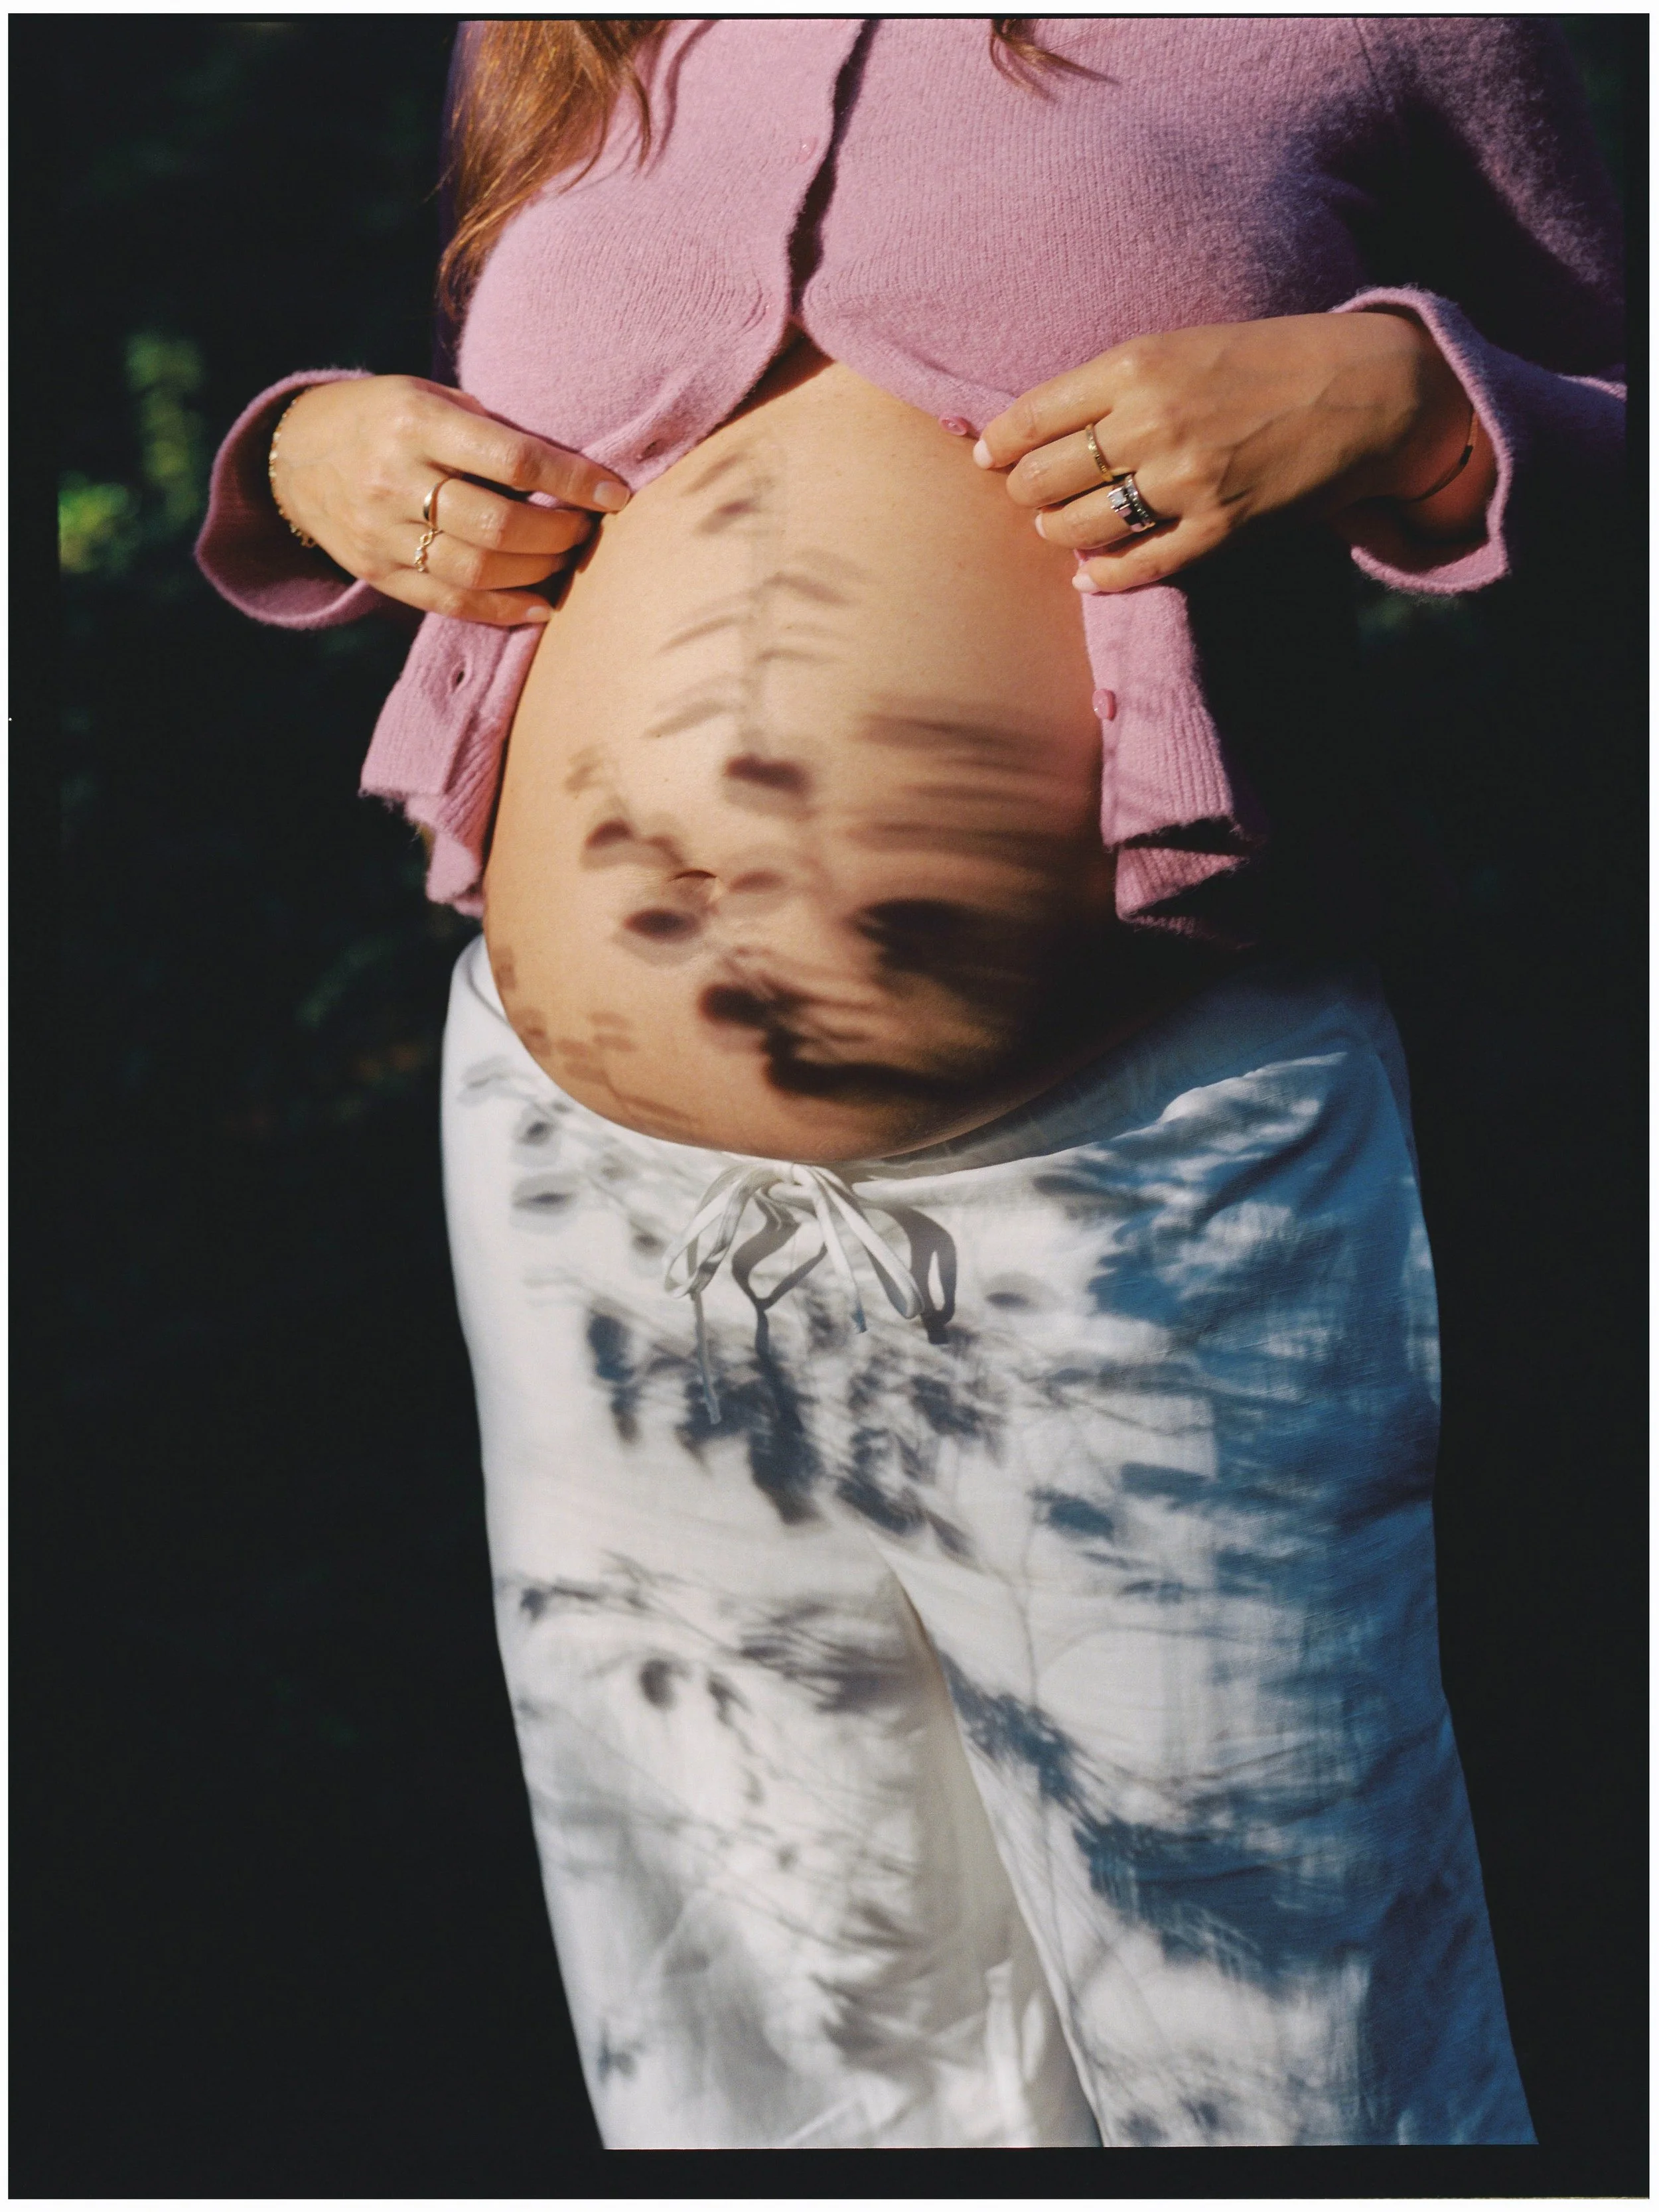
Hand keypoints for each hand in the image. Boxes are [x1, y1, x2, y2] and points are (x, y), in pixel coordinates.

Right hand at [269, 375, 631, 624]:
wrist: (295, 453)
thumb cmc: (385, 418)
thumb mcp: (430, 398)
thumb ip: (490, 432)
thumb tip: (575, 473)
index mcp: (415, 422)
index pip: (512, 460)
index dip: (572, 481)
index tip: (616, 494)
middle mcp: (394, 479)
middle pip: (498, 526)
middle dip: (559, 534)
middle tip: (586, 530)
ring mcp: (382, 532)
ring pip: (478, 571)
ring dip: (539, 571)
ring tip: (566, 560)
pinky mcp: (377, 572)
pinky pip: (451, 603)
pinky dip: (505, 609)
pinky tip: (542, 603)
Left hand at [974, 312, 1488, 592]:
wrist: (1367, 389)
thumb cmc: (1266, 362)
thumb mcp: (1179, 348)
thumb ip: (1110, 387)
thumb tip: (1032, 432)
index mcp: (1136, 366)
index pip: (1031, 418)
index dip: (1000, 445)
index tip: (991, 458)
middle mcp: (1152, 422)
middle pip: (1043, 480)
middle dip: (1028, 493)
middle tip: (1035, 496)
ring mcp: (1185, 480)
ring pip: (1078, 527)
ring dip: (1060, 534)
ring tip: (1066, 527)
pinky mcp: (1218, 527)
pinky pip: (1135, 566)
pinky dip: (1103, 575)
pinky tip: (1091, 573)